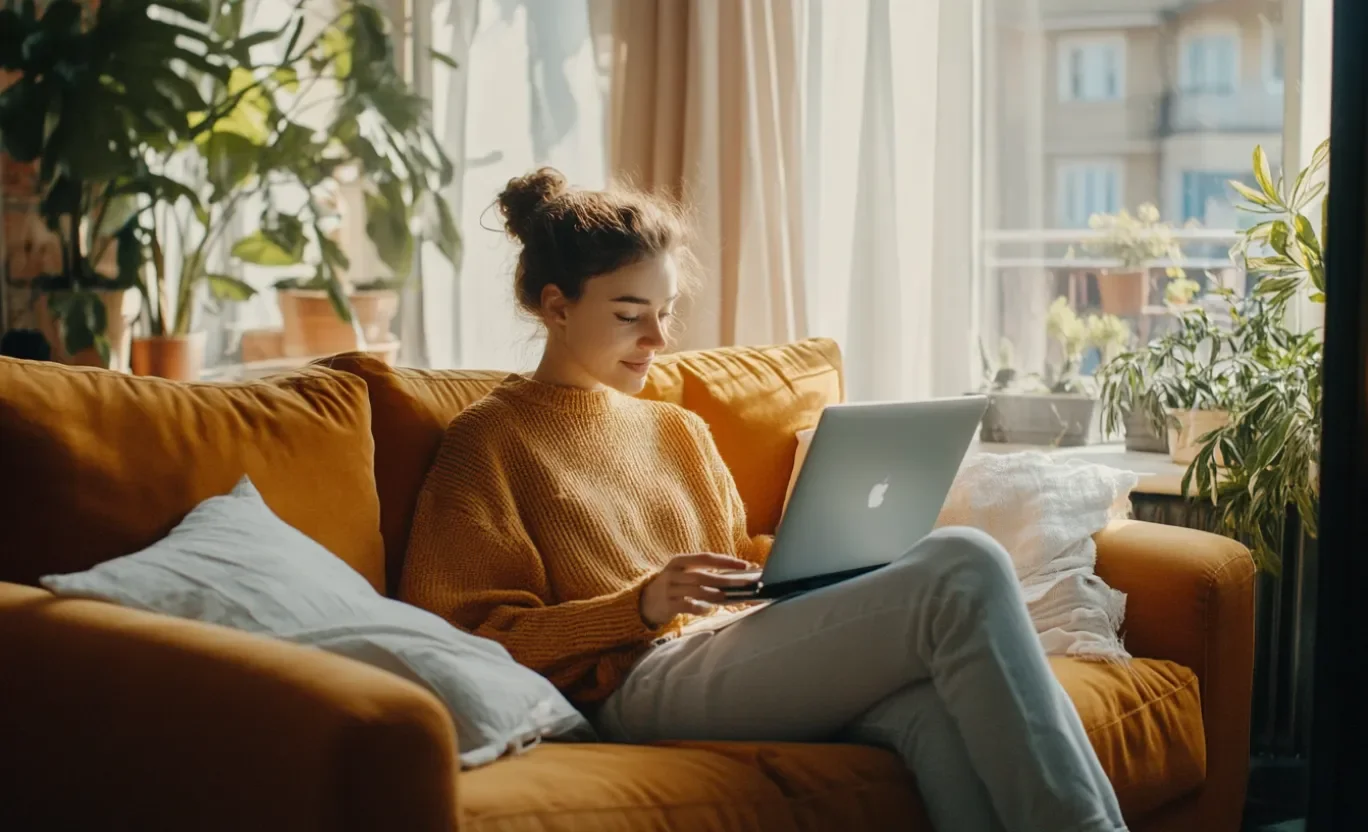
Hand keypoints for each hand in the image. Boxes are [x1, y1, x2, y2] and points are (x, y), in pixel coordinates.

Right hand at [639, 553, 757, 628]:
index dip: (726, 561)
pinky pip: (688, 606)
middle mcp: (673, 573)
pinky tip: (708, 610)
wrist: (645, 602)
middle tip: (744, 583)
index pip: (706, 558)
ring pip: (696, 590)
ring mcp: (669, 589)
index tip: (745, 565)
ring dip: (715, 594)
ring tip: (728, 597)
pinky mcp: (668, 604)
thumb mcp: (683, 574)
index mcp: (680, 561)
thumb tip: (734, 575)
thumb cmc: (673, 586)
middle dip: (725, 579)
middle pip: (703, 575)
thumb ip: (703, 572)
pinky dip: (700, 608)